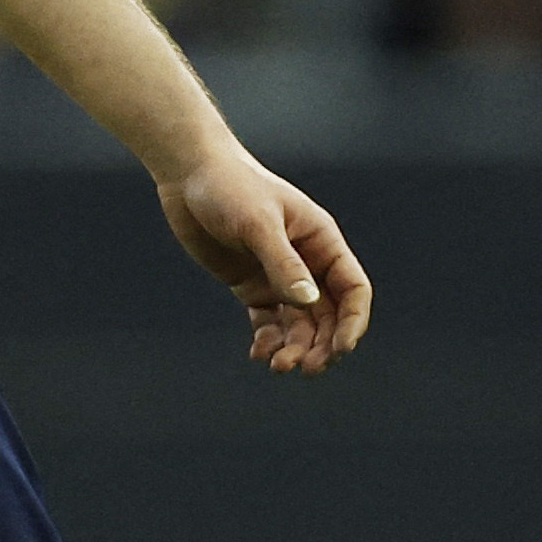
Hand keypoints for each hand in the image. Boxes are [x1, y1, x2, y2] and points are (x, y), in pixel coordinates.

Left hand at [156, 152, 371, 375]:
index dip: (353, 322)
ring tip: (277, 365)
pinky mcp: (251, 284)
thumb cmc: (230, 187)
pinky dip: (269, 341)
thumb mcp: (257, 223)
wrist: (189, 174)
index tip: (341, 349)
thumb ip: (283, 263)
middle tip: (304, 368)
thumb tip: (309, 302)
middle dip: (322, 345)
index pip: (352, 288)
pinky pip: (269, 321)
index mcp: (321, 240)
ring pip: (299, 323)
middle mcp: (306, 261)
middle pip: (329, 315)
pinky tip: (259, 353)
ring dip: (295, 348)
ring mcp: (278, 275)